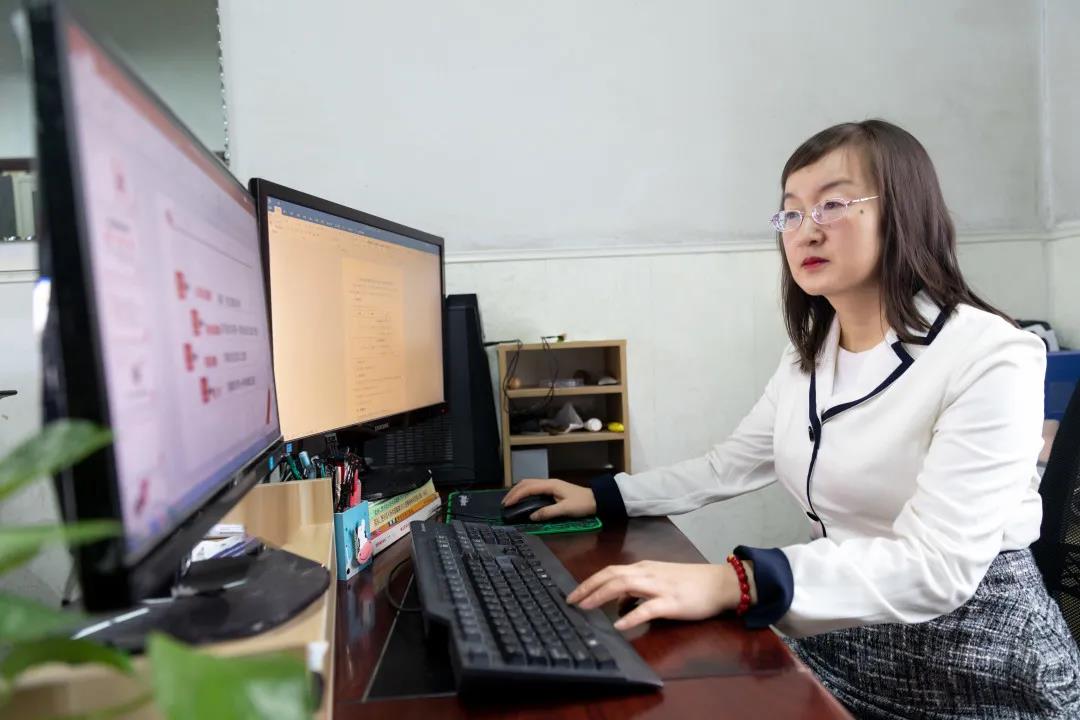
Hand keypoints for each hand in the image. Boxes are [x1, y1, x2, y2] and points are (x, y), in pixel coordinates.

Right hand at [501, 478, 595, 520]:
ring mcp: (550, 485)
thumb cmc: (582, 504)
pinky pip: (534, 488)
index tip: (507, 504)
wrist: (596, 499)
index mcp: (550, 485)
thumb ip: (548, 512)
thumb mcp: (566, 509)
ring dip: (519, 491)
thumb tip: (531, 516)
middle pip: (526, 483)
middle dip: (514, 492)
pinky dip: (525, 492)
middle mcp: (548, 482)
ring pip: (530, 484)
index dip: (516, 496)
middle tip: (504, 503)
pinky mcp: (552, 489)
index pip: (528, 488)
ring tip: (510, 501)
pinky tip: (522, 499)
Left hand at [565, 560, 753, 630]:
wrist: (720, 583)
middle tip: (571, 602)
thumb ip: (638, 591)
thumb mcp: (659, 581)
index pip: (610, 571)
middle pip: (611, 576)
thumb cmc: (690, 583)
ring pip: (623, 585)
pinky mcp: (672, 602)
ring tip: (585, 608)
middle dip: (588, 588)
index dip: (589, 582)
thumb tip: (618, 606)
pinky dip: (631, 616)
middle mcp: (647, 573)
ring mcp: (659, 587)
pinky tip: (620, 625)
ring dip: (601, 596)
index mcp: (643, 568)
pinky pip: (647, 609)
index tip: (573, 594)